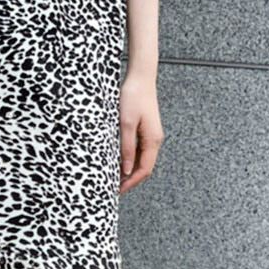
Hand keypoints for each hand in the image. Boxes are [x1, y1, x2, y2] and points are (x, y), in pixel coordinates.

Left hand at [118, 70, 163, 193]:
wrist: (140, 77)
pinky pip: (140, 151)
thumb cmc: (133, 97)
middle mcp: (155, 140)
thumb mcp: (126, 123)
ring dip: (129, 171)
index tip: (117, 191)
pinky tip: (119, 162)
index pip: (144, 170)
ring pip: (142, 160)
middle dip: (130, 180)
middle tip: (114, 189)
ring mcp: (151, 136)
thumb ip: (126, 148)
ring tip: (114, 178)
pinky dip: (130, 160)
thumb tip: (126, 170)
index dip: (131, 183)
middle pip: (144, 168)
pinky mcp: (145, 130)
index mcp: (153, 140)